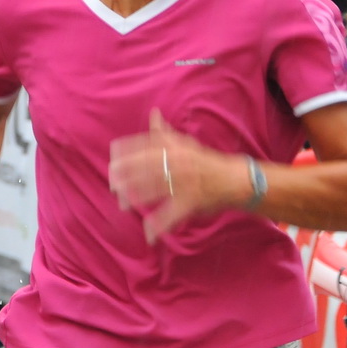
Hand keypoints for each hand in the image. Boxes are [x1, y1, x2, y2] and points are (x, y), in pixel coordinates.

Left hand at [109, 110, 247, 242]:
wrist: (234, 179)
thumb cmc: (205, 161)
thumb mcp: (186, 144)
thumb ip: (165, 133)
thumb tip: (154, 113)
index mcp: (175, 148)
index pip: (146, 145)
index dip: (128, 150)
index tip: (112, 155)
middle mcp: (178, 163)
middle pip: (147, 167)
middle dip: (127, 175)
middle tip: (112, 183)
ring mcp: (184, 183)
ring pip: (155, 189)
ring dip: (137, 197)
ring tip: (122, 204)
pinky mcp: (191, 202)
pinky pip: (172, 215)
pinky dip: (159, 225)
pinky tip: (148, 234)